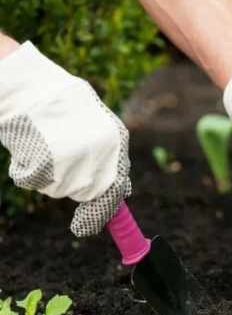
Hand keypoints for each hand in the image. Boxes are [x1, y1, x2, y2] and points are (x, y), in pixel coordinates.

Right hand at [0, 42, 130, 236]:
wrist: (31, 86)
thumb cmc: (63, 104)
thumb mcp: (98, 125)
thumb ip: (110, 157)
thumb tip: (123, 191)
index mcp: (117, 142)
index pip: (117, 188)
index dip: (102, 211)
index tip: (86, 228)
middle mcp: (101, 155)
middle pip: (85, 193)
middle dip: (70, 184)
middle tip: (56, 158)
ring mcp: (74, 161)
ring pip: (56, 189)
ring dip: (46, 173)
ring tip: (43, 140)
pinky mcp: (46, 164)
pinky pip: (31, 180)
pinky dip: (25, 168)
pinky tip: (28, 144)